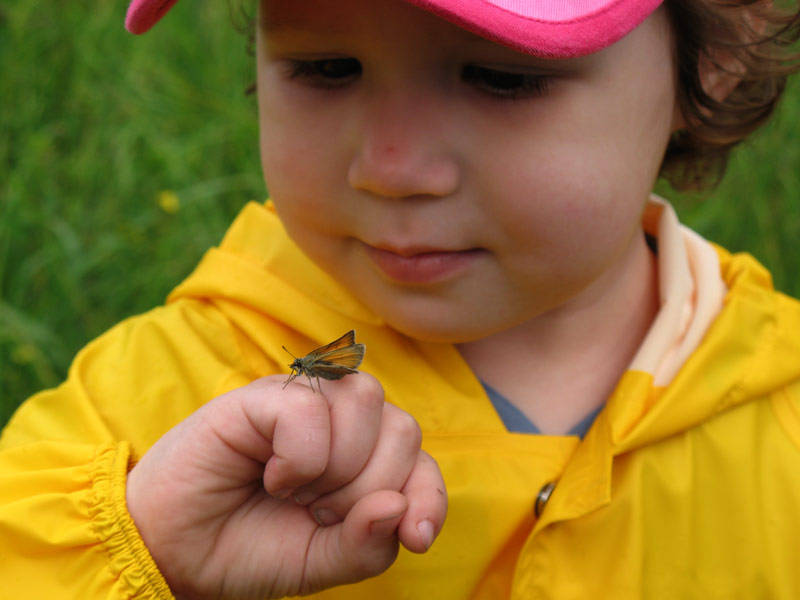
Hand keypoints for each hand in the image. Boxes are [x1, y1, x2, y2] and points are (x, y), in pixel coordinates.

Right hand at [126, 374, 446, 598]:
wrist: (176, 550)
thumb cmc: (252, 546)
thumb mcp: (323, 560)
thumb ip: (368, 543)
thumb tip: (398, 506)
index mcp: (364, 454)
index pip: (422, 459)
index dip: (428, 497)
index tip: (417, 539)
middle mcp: (342, 419)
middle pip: (403, 430)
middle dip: (366, 490)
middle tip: (316, 512)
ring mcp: (306, 399)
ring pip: (367, 403)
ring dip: (338, 469)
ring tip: (297, 491)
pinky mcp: (267, 394)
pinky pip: (313, 410)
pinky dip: (299, 459)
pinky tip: (272, 474)